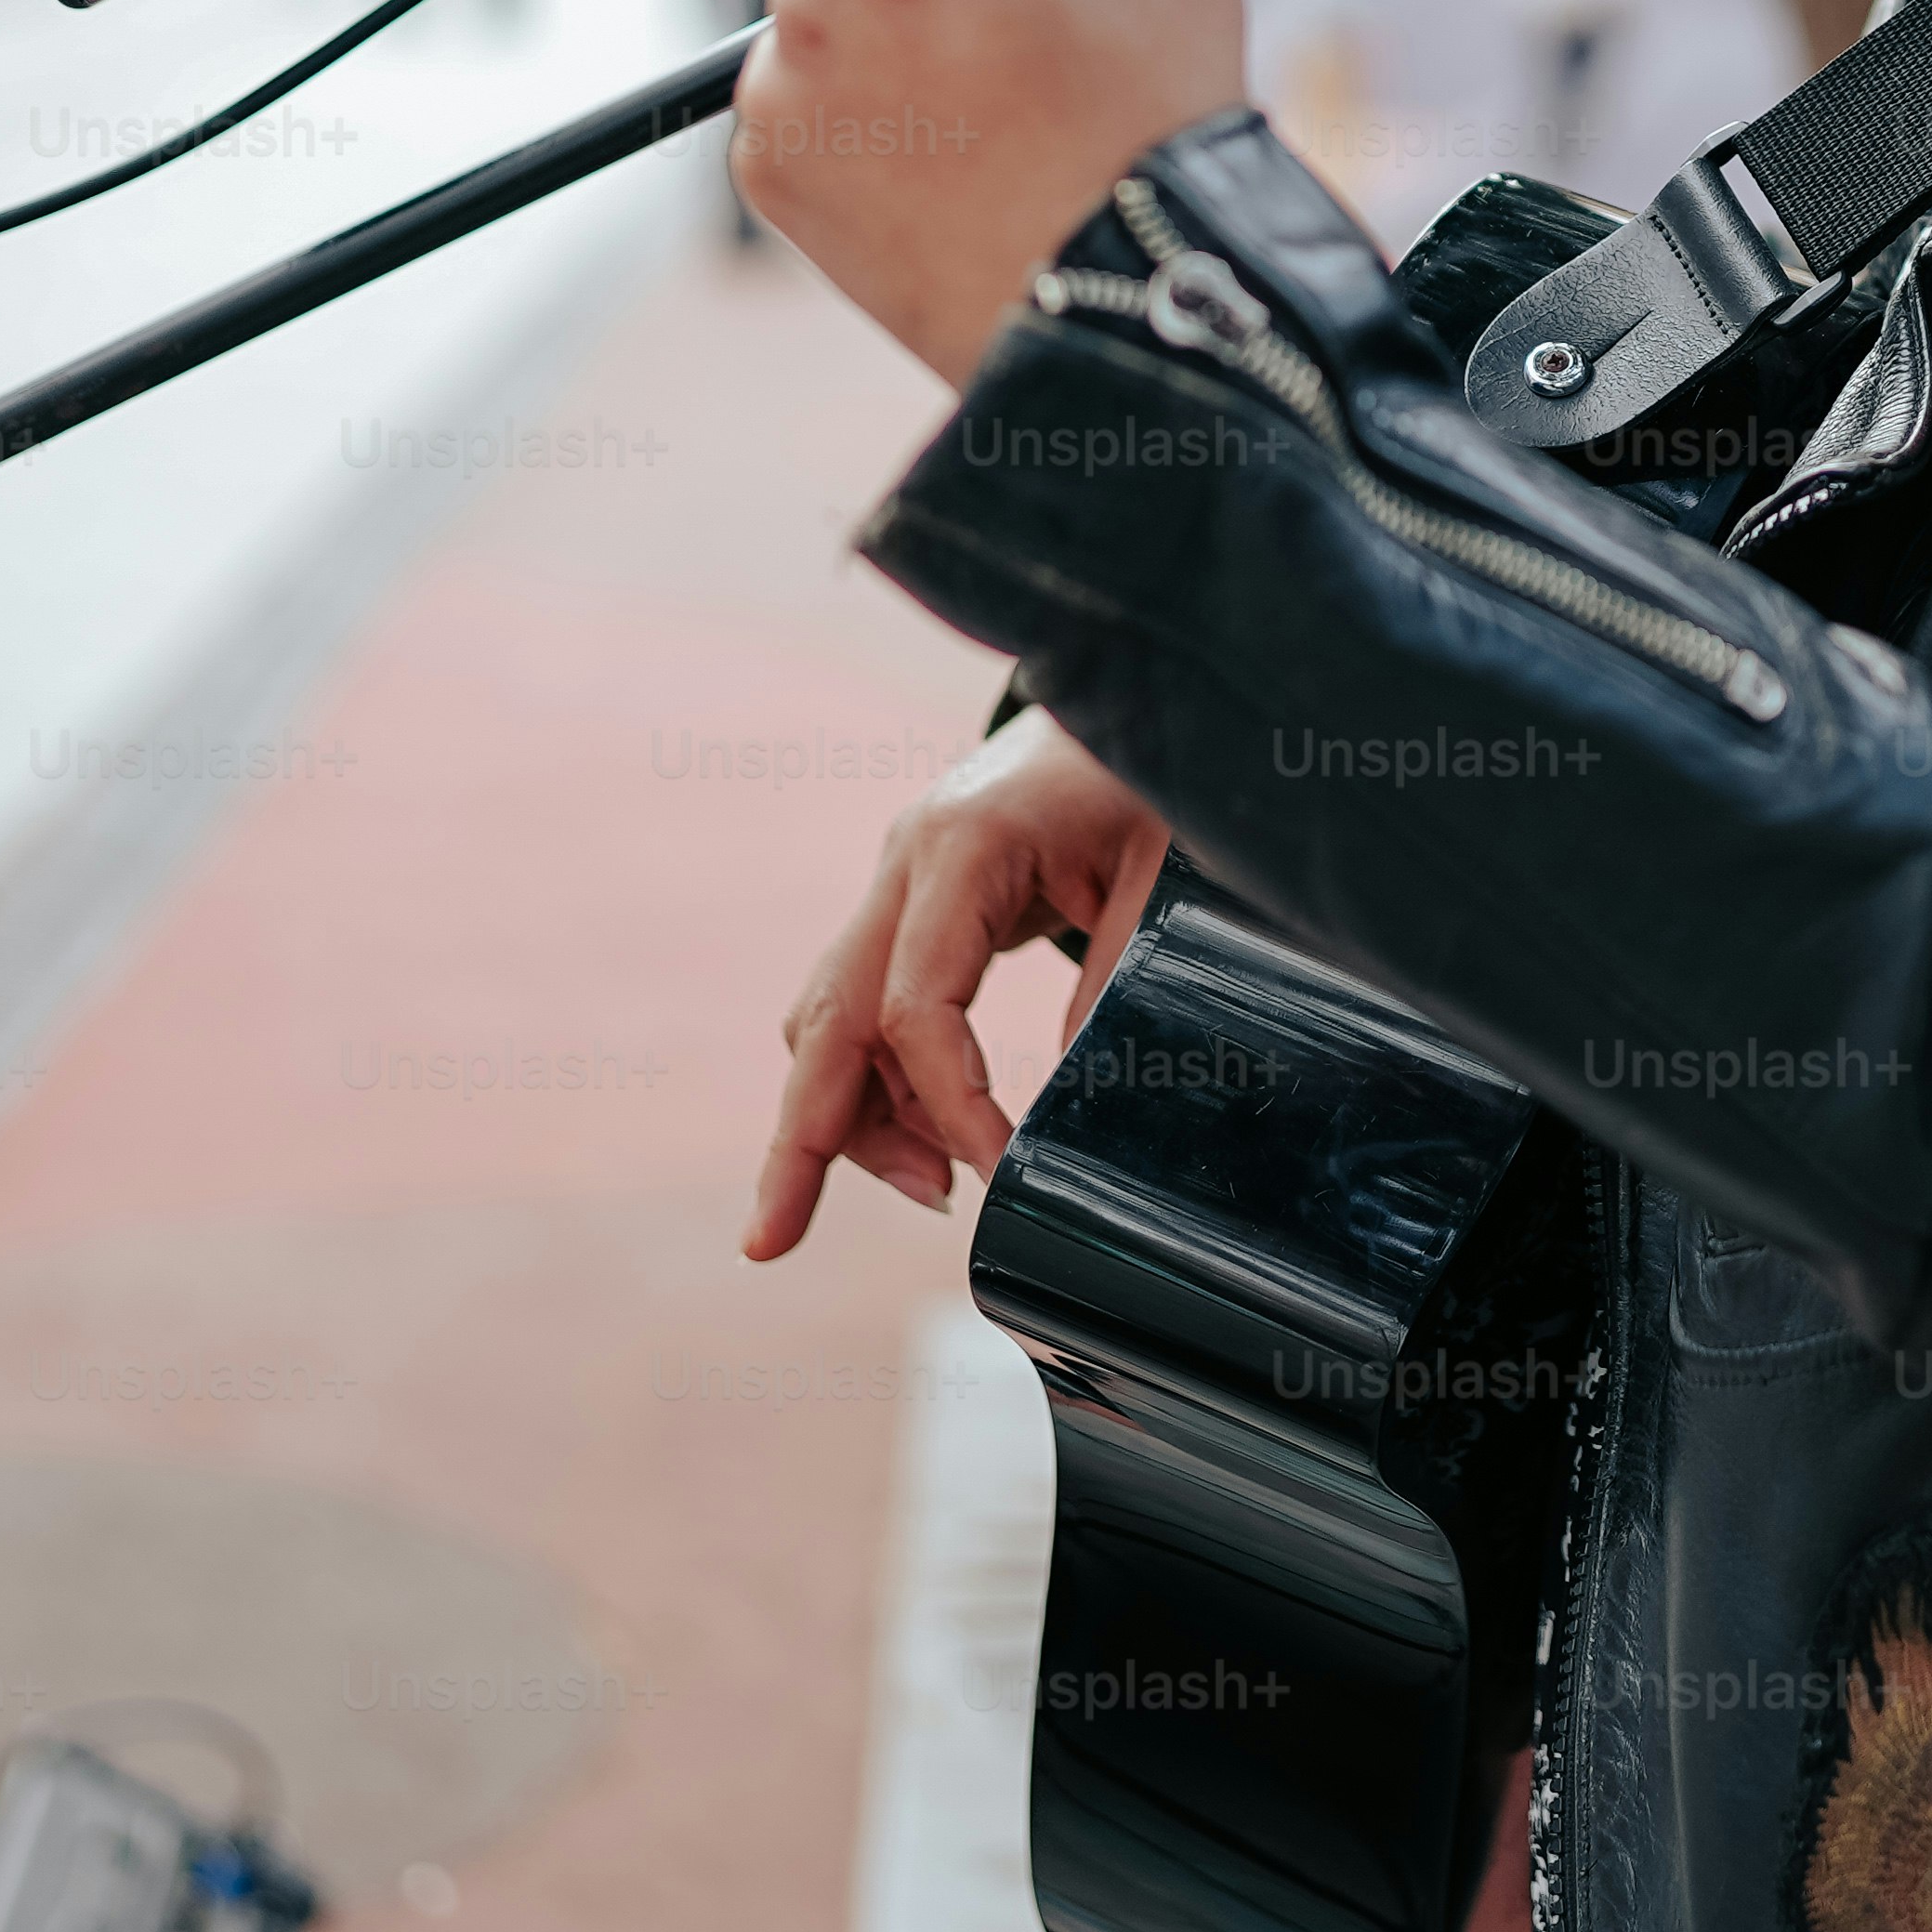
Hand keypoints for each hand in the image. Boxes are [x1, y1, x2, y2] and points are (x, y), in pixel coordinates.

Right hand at [745, 705, 1172, 1256]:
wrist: (1136, 689)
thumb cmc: (1154, 777)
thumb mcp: (1164, 877)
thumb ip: (1115, 988)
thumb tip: (1071, 1119)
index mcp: (962, 846)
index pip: (913, 1004)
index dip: (948, 1104)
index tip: (997, 1173)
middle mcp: (904, 861)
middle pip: (828, 1017)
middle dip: (799, 1138)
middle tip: (767, 1242)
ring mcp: (897, 880)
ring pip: (835, 1019)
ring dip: (858, 1116)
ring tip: (935, 1193)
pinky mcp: (911, 900)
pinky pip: (868, 1003)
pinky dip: (883, 1079)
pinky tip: (932, 1142)